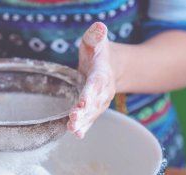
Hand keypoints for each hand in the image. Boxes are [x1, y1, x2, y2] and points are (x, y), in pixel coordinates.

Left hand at [67, 22, 115, 138]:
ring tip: (73, 131)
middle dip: (84, 113)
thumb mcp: (97, 41)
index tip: (82, 104)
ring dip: (83, 123)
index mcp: (101, 74)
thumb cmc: (98, 52)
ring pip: (92, 114)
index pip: (95, 85)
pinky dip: (84, 127)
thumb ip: (96, 36)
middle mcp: (103, 90)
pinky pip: (90, 119)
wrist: (113, 65)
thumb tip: (99, 27)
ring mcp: (100, 101)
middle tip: (73, 121)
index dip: (89, 95)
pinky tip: (76, 135)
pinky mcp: (95, 108)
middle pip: (94, 104)